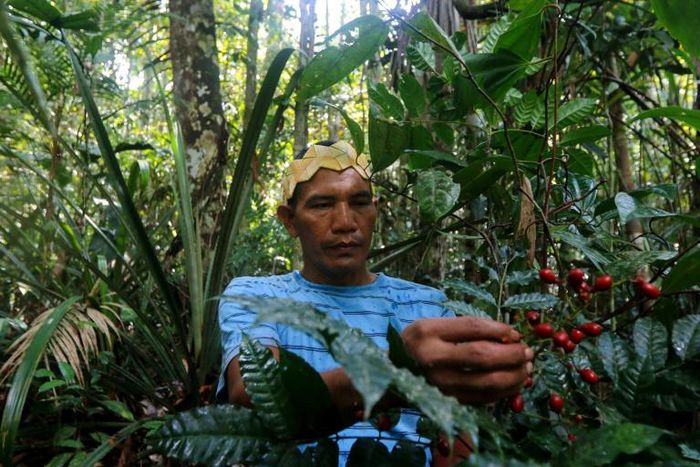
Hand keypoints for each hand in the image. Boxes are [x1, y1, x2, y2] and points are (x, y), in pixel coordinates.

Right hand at [401, 316, 532, 403]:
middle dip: (512, 354)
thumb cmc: (419, 344)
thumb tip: (507, 334)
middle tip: (528, 351)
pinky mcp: (449, 402)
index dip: (499, 329)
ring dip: (515, 375)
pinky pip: (484, 399)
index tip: (515, 332)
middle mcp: (432, 360)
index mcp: (428, 333)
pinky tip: (515, 382)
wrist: (392, 375)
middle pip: (482, 356)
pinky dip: (505, 391)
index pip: (471, 328)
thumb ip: (465, 327)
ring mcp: (441, 385)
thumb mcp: (432, 326)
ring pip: (488, 382)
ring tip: (527, 367)